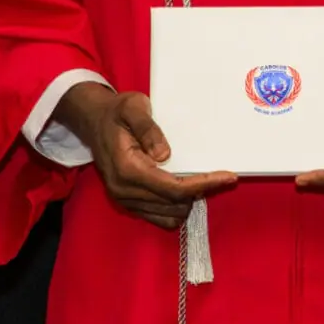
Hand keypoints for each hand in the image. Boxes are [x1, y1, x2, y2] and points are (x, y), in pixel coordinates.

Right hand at [54, 83, 234, 229]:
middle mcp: (124, 190)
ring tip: (204, 181)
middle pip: (174, 204)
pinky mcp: (127, 202)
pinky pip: (158, 216)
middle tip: (220, 176)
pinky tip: (187, 190)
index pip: (173, 188)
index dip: (204, 185)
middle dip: (201, 192)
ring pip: (168, 215)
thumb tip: (165, 155)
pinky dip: (176, 207)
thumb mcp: (133, 107)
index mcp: (127, 169)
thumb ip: (149, 129)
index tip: (229, 177)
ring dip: (189, 202)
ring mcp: (124, 199)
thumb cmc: (117, 111)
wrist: (95, 121)